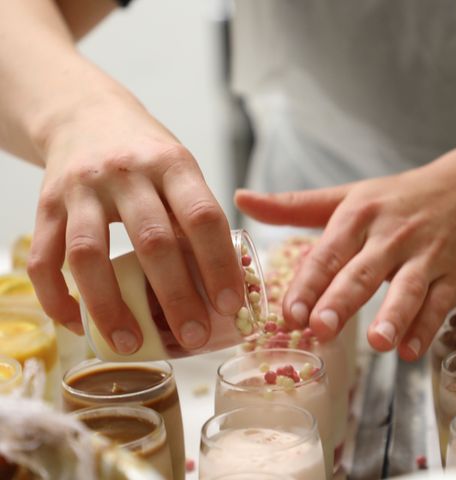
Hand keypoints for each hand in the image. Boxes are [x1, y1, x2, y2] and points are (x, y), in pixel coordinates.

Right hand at [27, 95, 244, 353]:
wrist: (85, 115)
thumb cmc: (147, 155)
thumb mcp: (182, 170)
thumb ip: (197, 217)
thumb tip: (224, 283)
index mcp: (173, 164)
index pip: (202, 217)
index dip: (219, 264)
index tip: (232, 306)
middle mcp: (127, 173)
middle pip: (152, 241)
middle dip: (176, 296)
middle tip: (194, 337)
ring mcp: (82, 189)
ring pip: (90, 254)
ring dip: (111, 307)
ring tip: (131, 344)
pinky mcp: (46, 205)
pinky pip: (44, 259)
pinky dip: (58, 299)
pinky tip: (77, 325)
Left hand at [235, 143, 455, 359]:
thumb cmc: (400, 198)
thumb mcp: (349, 195)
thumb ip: (294, 205)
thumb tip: (241, 199)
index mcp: (360, 215)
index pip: (329, 252)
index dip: (309, 284)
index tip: (289, 313)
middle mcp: (392, 234)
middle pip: (363, 271)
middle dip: (342, 301)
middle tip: (320, 329)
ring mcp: (427, 255)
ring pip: (408, 288)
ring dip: (393, 315)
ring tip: (378, 343)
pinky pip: (441, 304)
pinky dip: (427, 327)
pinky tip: (411, 351)